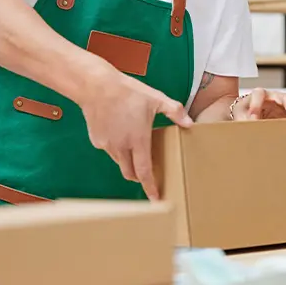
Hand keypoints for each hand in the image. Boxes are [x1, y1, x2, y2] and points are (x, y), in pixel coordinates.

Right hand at [79, 68, 192, 200]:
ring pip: (119, 161)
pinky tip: (119, 131)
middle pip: (130, 172)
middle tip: (147, 173)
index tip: (155, 199)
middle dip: (139, 176)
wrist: (96, 86)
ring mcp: (107, 145)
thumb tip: (189, 124)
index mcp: (138, 140)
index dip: (150, 186)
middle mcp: (121, 147)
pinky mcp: (96, 140)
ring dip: (128, 160)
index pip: (145, 171)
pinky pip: (109, 150)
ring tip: (135, 146)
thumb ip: (175, 112)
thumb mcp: (156, 99)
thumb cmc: (128, 92)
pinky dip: (116, 147)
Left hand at [232, 87, 285, 120]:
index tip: (255, 118)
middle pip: (284, 97)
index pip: (259, 94)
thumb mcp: (240, 118)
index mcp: (258, 95)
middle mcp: (273, 96)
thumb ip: (242, 122)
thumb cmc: (244, 114)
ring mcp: (283, 101)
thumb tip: (248, 127)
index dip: (256, 104)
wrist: (249, 115)